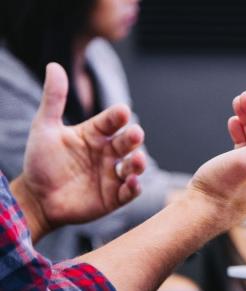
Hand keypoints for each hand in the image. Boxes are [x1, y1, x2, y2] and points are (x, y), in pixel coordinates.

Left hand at [11, 63, 145, 241]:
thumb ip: (53, 99)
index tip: (122, 112)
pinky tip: (132, 182)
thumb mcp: (44, 128)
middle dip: (133, 138)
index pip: (111, 121)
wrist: (36, 198)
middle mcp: (108, 153)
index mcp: (95, 134)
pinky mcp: (114, 197)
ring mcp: (113, 175)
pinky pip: (130, 191)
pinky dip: (134, 187)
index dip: (117, 117)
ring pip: (133, 166)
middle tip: (135, 134)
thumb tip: (54, 65)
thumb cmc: (41, 162)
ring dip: (139, 163)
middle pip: (127, 142)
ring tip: (137, 160)